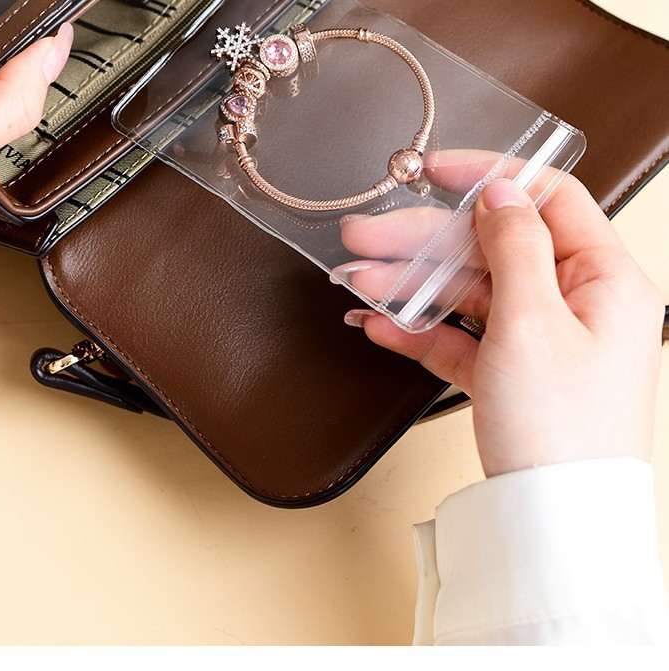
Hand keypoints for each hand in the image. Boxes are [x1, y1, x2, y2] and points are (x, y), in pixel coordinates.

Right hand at [341, 152, 663, 476]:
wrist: (552, 520)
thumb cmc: (564, 429)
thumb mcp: (534, 322)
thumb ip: (516, 246)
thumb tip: (501, 193)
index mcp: (602, 280)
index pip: (545, 201)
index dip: (487, 178)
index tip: (434, 172)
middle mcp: (574, 304)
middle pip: (489, 249)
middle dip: (421, 242)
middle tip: (365, 235)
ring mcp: (538, 341)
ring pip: (466, 295)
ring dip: (408, 287)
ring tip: (356, 281)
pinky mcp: (508, 374)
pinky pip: (459, 338)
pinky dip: (419, 330)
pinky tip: (380, 323)